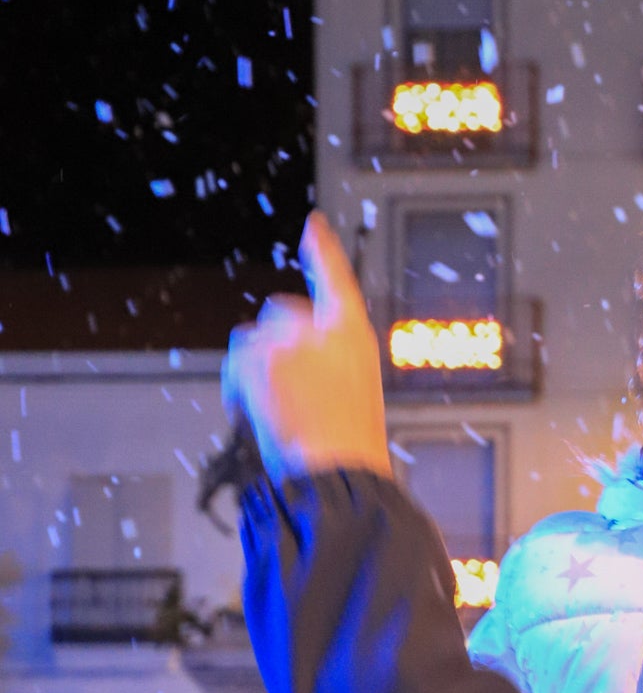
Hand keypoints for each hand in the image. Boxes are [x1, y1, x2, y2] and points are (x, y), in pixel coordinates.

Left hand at [222, 211, 390, 481]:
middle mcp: (323, 327)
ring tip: (272, 404)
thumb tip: (289, 348)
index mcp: (355, 333)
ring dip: (254, 366)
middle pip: (280, 312)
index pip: (336, 278)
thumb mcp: (354, 388)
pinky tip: (253, 408)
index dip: (323, 250)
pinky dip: (237, 383)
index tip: (313, 226)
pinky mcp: (260, 356)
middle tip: (285, 385)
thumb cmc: (348, 438)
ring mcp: (289, 338)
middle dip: (274, 342)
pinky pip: (236, 359)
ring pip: (252, 337)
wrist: (336, 466)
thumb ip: (328, 357)